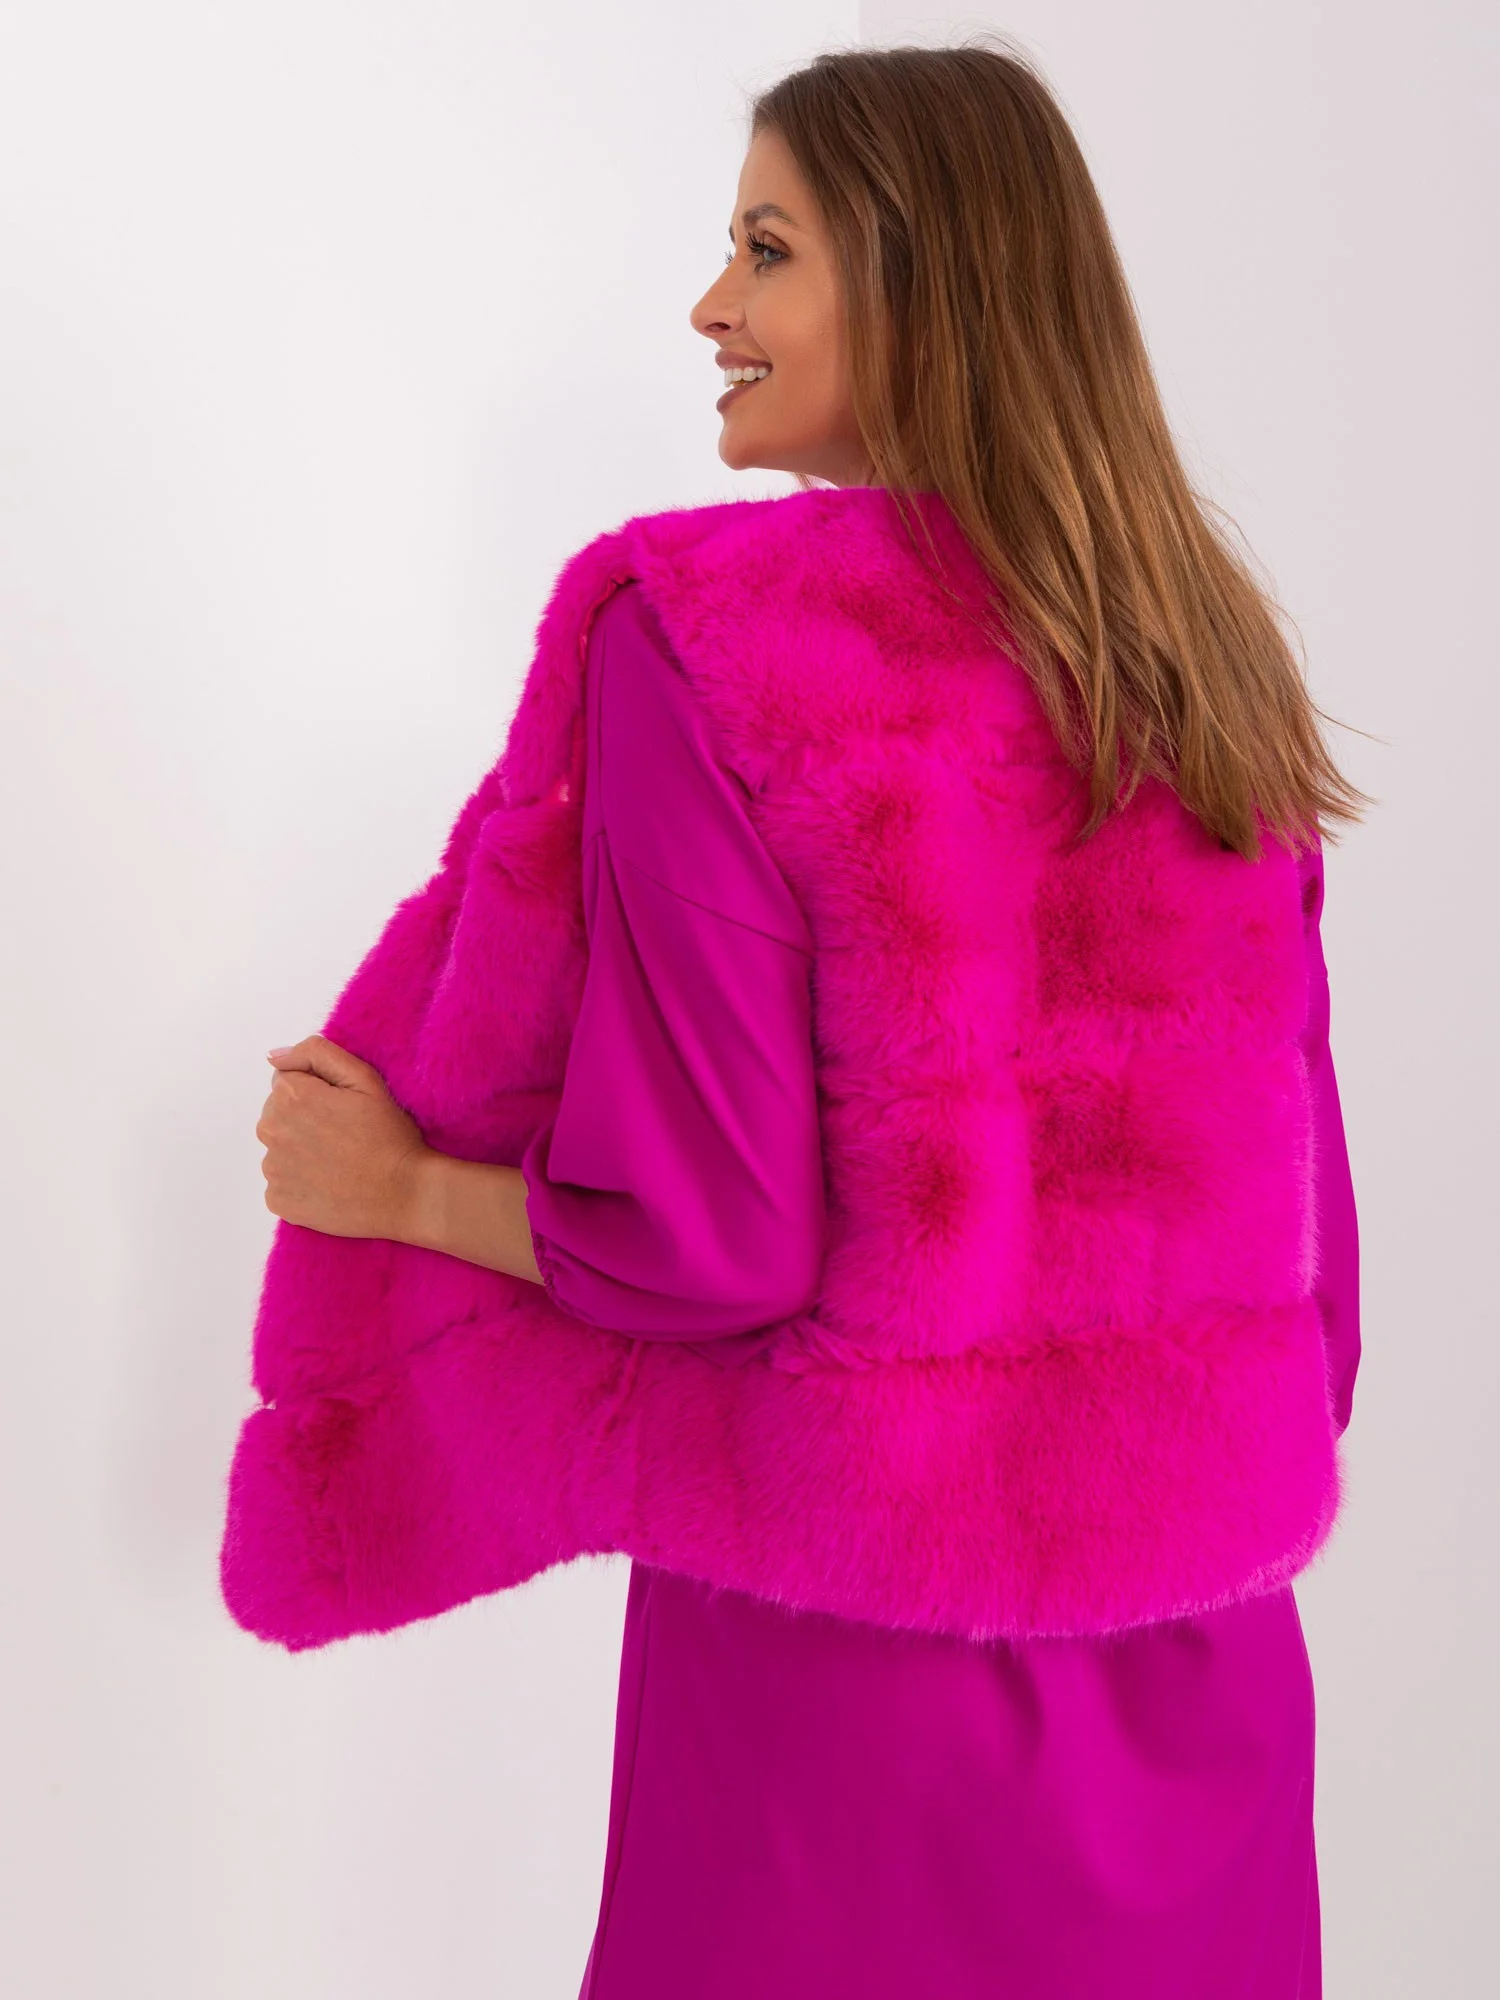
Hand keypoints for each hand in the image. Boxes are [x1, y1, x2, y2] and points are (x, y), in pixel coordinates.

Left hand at [257, 1034, 428, 1239]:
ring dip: (300, 1150)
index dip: (315, 1090)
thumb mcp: (365, 1079)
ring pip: (279, 1148)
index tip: (340, 1108)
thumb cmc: (388, 1135)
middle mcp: (271, 1130)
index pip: (285, 1080)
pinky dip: (299, 1182)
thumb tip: (273, 1057)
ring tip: (337, 1161)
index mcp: (291, 1096)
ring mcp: (272, 1169)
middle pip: (277, 1113)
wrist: (403, 1194)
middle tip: (341, 1134)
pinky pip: (281, 1182)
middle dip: (303, 1118)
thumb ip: (316, 1054)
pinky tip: (328, 1183)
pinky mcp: (276, 1200)